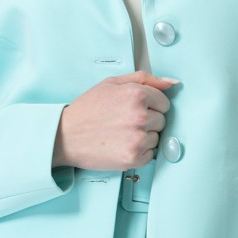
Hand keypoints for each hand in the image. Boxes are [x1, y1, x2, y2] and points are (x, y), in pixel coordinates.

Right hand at [52, 70, 179, 171]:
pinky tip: (121, 145)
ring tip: (121, 134)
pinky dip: (139, 152)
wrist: (65, 136)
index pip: (164, 102)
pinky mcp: (134, 157)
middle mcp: (140, 116)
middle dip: (147, 121)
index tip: (134, 110)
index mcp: (137, 94)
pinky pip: (150, 155)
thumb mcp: (112, 84)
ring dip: (143, 137)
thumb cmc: (88, 109)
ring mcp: (138, 138)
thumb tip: (172, 83)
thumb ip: (144, 79)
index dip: (150, 106)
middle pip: (162, 120)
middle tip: (124, 122)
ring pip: (157, 138)